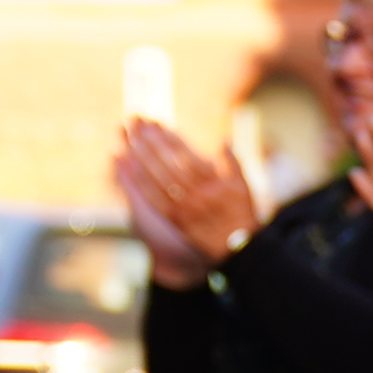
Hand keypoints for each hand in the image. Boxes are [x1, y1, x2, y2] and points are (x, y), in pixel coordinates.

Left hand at [112, 120, 260, 287]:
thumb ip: (232, 162)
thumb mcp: (243, 185)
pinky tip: (129, 170)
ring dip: (142, 159)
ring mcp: (184, 208)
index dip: (170, 139)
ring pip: (159, 179)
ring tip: (128, 140)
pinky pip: (155, 199)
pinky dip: (141, 183)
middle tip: (136, 126)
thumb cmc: (241, 214)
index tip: (156, 124)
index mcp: (213, 183)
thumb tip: (222, 140)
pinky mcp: (176, 220)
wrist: (238, 248)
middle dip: (152, 143)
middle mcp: (196, 194)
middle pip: (169, 164)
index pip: (186, 156)